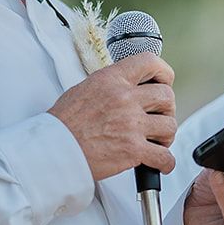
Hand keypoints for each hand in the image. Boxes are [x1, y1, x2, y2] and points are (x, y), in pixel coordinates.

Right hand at [49, 52, 176, 181]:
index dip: (163, 72)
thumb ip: (111, 84)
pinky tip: (158, 162)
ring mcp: (131, 124)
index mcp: (112, 79)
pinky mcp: (133, 150)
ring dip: (166, 136)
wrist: (53, 149)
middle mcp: (124, 98)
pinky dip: (165, 162)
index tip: (164, 82)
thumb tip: (129, 85)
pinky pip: (164, 156)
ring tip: (157, 141)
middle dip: (167, 109)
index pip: (149, 62)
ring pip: (170, 126)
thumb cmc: (64, 123)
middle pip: (166, 96)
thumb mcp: (85, 89)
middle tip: (159, 118)